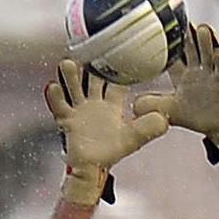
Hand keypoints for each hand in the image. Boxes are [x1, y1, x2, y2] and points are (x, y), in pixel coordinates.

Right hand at [46, 58, 167, 206]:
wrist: (91, 169)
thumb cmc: (110, 152)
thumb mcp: (133, 138)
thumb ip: (148, 128)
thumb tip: (164, 120)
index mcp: (112, 105)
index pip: (117, 80)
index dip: (119, 67)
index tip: (119, 51)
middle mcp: (95, 103)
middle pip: (93, 79)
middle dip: (91, 66)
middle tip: (90, 49)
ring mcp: (80, 110)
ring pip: (75, 88)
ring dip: (71, 76)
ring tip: (68, 64)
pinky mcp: (67, 120)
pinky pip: (60, 106)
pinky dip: (55, 97)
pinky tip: (53, 86)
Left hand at [134, 23, 218, 164]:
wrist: (214, 129)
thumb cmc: (192, 115)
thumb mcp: (168, 109)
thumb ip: (152, 103)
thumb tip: (132, 104)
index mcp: (183, 72)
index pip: (175, 53)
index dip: (170, 40)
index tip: (162, 22)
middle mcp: (198, 70)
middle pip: (193, 48)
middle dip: (189, 34)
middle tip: (183, 18)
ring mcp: (212, 76)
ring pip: (209, 55)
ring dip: (207, 42)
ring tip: (203, 29)